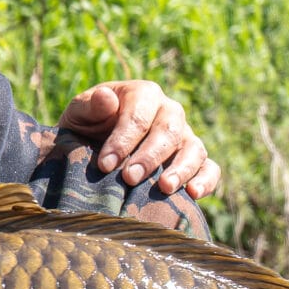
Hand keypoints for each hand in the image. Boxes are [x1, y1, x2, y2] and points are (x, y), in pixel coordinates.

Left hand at [58, 79, 220, 199]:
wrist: (91, 146)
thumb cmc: (86, 126)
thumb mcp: (79, 112)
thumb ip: (90, 105)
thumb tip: (106, 98)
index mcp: (144, 94)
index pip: (140, 114)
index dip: (124, 139)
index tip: (105, 165)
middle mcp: (169, 112)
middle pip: (170, 130)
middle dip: (150, 155)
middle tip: (129, 178)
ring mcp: (185, 136)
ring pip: (193, 148)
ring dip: (181, 169)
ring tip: (164, 187)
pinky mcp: (193, 160)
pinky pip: (210, 168)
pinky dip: (206, 180)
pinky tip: (192, 194)